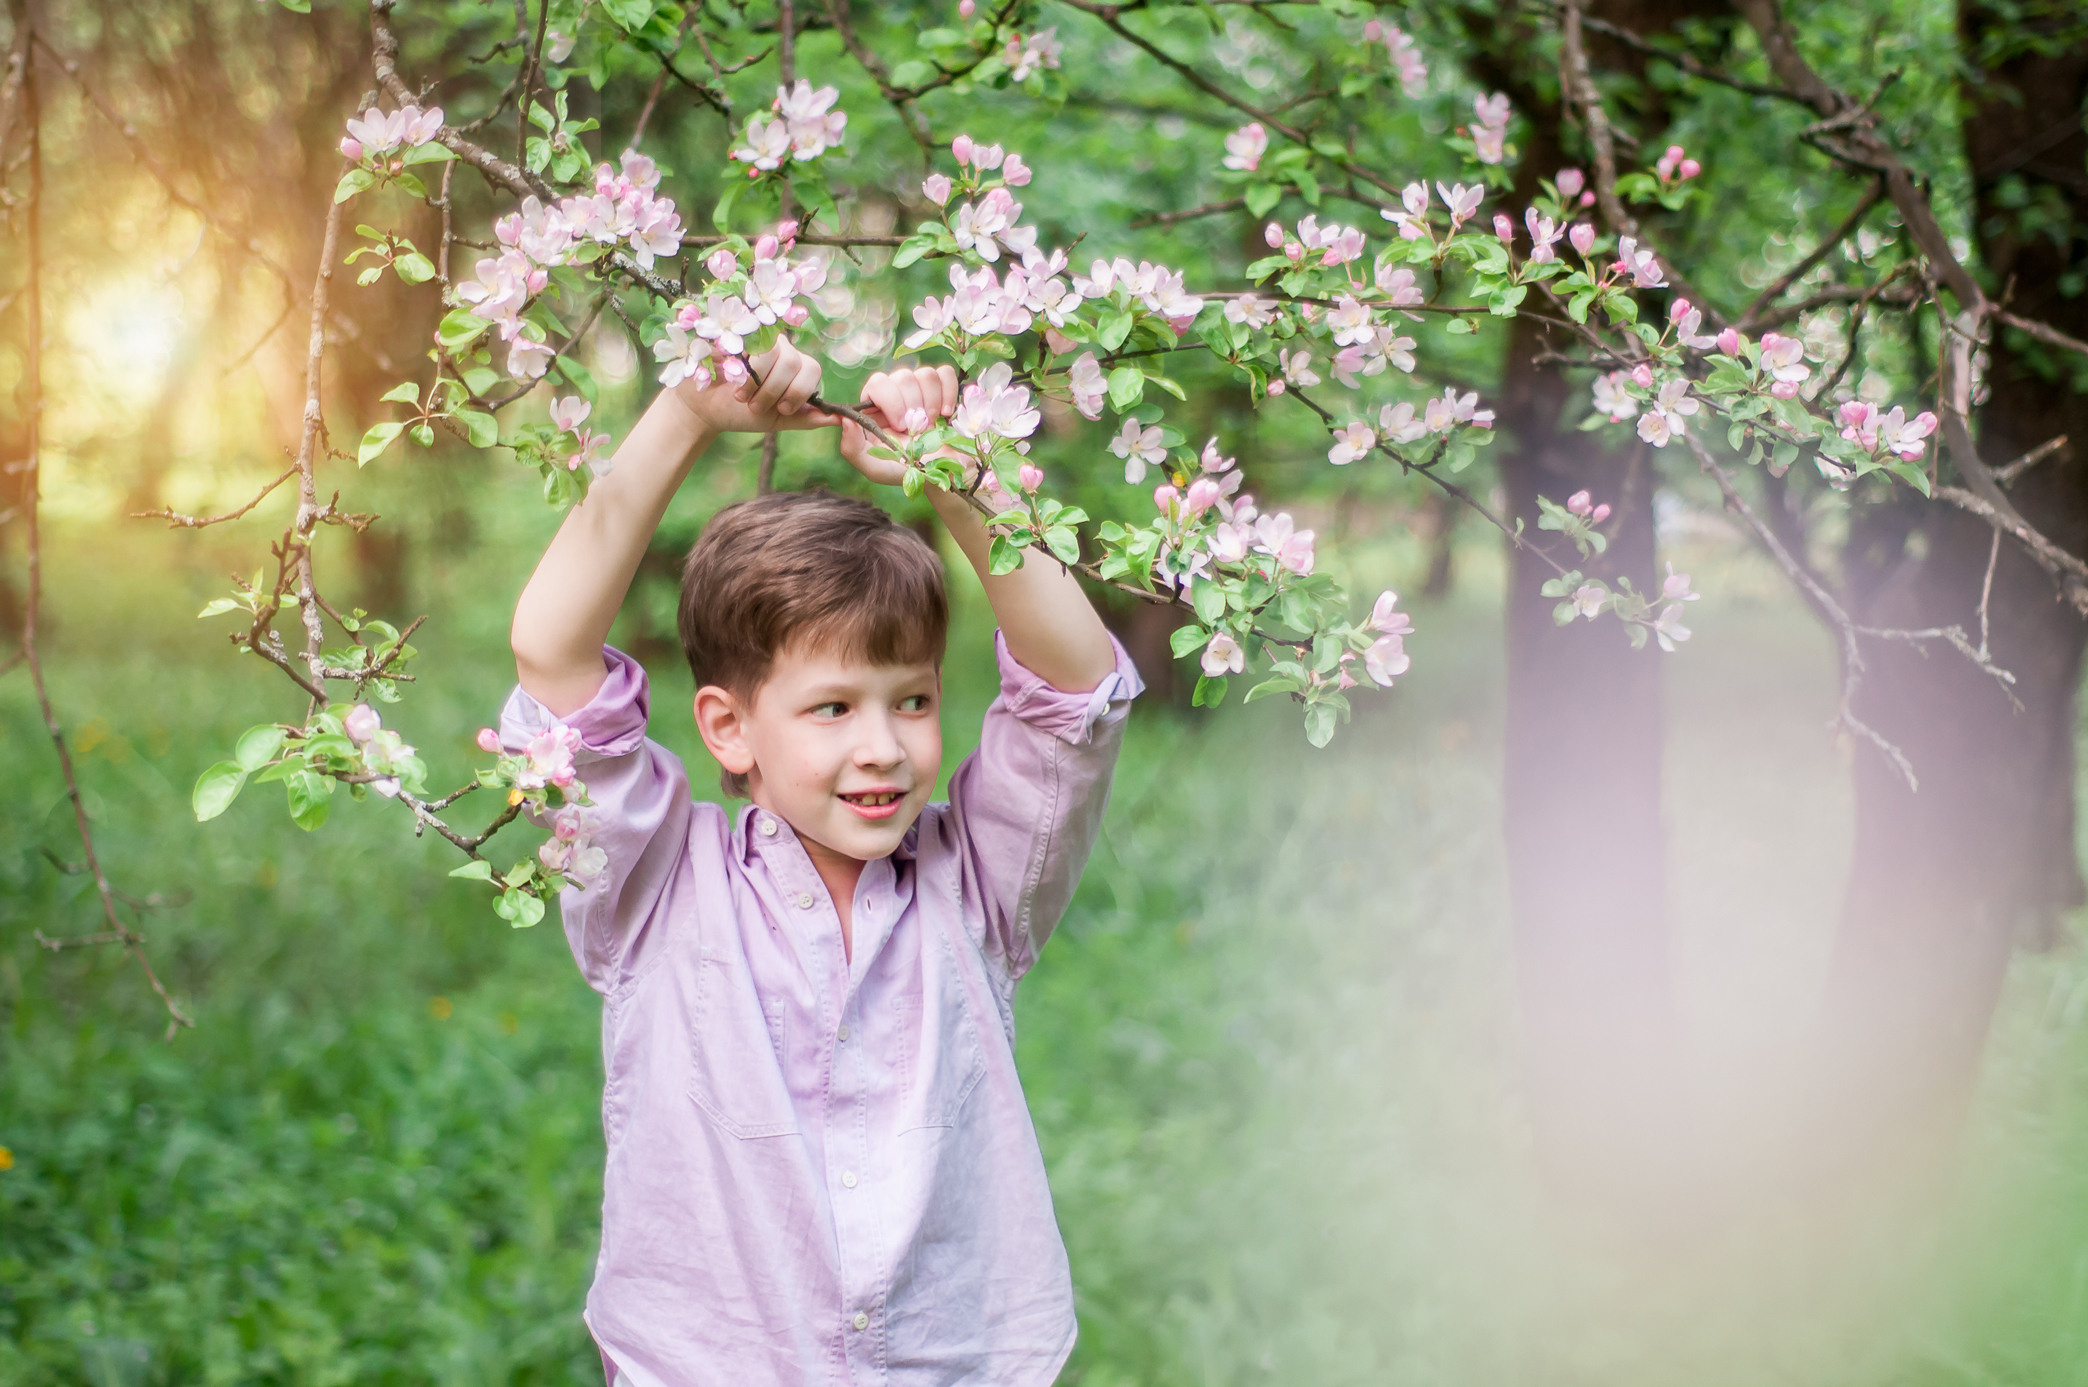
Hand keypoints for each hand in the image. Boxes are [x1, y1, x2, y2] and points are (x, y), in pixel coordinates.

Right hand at [668, 338, 835, 436]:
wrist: (703, 409)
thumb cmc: (740, 413)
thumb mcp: (776, 421)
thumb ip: (806, 418)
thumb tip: (840, 419)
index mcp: (794, 367)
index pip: (812, 369)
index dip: (800, 391)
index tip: (782, 409)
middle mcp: (779, 348)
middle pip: (793, 361)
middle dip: (775, 391)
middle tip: (756, 406)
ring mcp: (756, 336)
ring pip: (773, 353)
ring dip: (757, 383)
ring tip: (740, 396)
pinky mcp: (734, 333)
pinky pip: (748, 344)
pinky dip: (742, 370)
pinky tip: (730, 379)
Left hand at [839, 365, 961, 486]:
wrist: (942, 476)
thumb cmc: (906, 471)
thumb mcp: (875, 468)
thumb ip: (852, 449)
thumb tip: (845, 420)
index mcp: (877, 409)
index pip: (877, 383)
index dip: (890, 400)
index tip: (900, 426)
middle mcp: (898, 394)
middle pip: (902, 376)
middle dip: (913, 405)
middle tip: (917, 429)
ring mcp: (921, 389)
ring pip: (925, 374)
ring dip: (931, 402)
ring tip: (932, 424)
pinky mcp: (944, 388)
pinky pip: (945, 372)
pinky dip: (948, 392)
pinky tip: (947, 413)